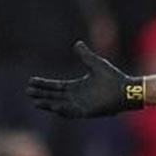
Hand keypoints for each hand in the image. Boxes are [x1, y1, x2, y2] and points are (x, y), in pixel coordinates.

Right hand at [27, 41, 143, 117]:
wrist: (126, 89)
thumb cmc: (113, 78)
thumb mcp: (95, 64)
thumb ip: (85, 55)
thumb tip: (77, 43)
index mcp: (78, 86)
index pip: (57, 86)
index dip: (44, 84)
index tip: (31, 81)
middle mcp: (77, 96)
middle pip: (55, 95)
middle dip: (42, 94)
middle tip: (28, 91)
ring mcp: (82, 105)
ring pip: (59, 105)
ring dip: (48, 103)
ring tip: (35, 101)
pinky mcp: (87, 112)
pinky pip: (72, 112)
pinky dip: (62, 110)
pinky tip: (53, 106)